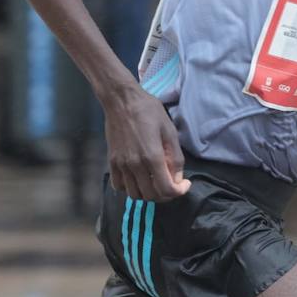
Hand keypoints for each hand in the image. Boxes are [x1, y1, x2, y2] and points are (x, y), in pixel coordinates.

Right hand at [102, 85, 191, 201]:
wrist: (122, 101)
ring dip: (149, 194)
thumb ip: (175, 156)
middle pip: (151, 196)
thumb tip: (178, 178)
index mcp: (152, 157)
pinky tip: (139, 179)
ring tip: (156, 182)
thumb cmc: (148, 111)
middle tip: (173, 184)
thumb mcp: (169, 130)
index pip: (166, 189)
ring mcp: (121, 165)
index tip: (184, 185)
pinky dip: (131, 188)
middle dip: (166, 194)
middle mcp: (135, 165)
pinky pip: (119, 186)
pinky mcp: (112, 162)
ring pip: (135, 195)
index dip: (179, 192)